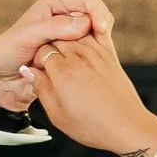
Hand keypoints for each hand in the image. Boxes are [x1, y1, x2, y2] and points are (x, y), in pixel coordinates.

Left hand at [0, 0, 112, 114]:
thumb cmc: (5, 55)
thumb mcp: (25, 37)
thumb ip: (52, 28)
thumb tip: (84, 23)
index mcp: (54, 5)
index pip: (87, 1)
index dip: (98, 12)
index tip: (101, 29)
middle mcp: (63, 19)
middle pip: (96, 19)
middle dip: (100, 31)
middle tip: (100, 45)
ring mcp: (68, 40)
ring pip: (94, 40)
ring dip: (96, 48)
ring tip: (92, 60)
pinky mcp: (69, 58)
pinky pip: (88, 58)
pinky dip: (92, 62)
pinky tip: (89, 69)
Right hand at [21, 28, 156, 156]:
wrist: (127, 126)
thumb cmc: (93, 126)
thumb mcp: (58, 115)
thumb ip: (41, 88)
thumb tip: (28, 70)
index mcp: (64, 73)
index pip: (41, 50)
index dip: (37, 59)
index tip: (39, 70)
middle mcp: (80, 59)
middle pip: (55, 36)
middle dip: (49, 46)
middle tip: (49, 61)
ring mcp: (97, 54)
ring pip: (73, 32)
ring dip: (65, 38)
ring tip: (63, 53)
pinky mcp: (110, 54)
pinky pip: (95, 32)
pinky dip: (86, 30)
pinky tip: (81, 37)